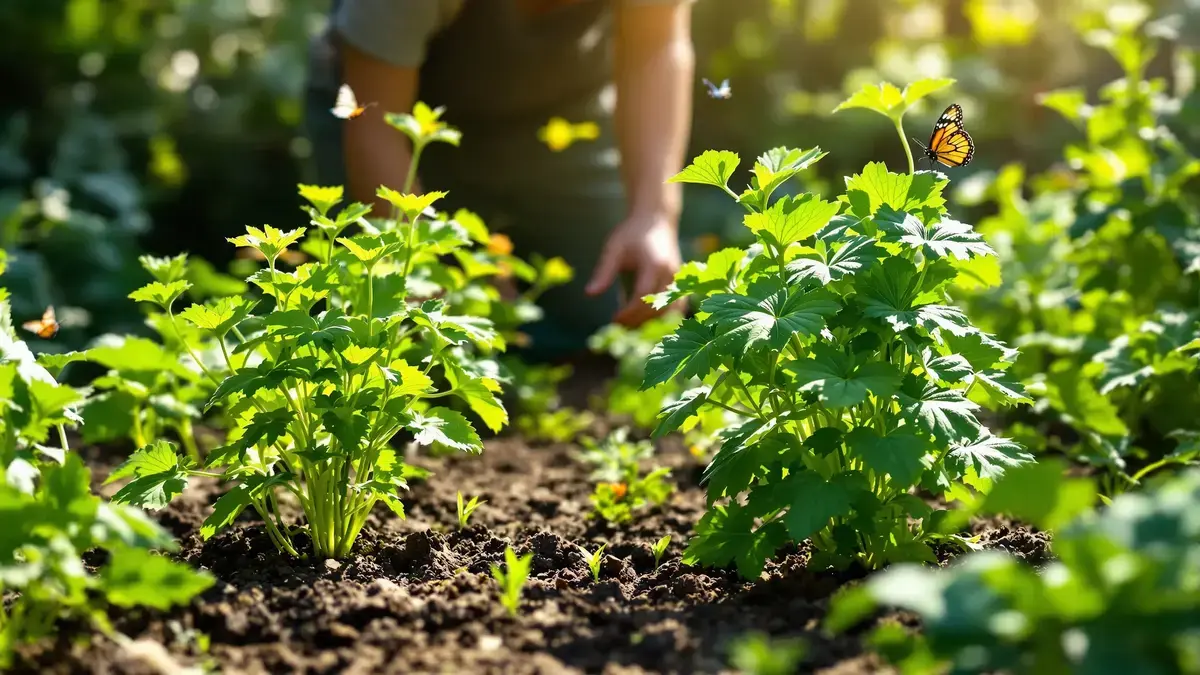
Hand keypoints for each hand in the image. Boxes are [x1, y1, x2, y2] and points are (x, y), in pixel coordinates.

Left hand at [585, 213, 685, 327]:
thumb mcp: (614, 249)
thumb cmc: (632, 233)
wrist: (656, 220)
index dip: (628, 312)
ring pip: (670, 312)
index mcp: (654, 264)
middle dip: (637, 321)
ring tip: (631, 326)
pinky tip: (648, 322)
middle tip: (618, 328)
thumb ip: (603, 272)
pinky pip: (678, 308)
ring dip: (651, 323)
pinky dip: (665, 318)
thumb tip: (589, 294)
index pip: (642, 296)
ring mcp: (679, 280)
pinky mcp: (682, 284)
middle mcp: (671, 274)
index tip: (613, 319)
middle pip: (656, 308)